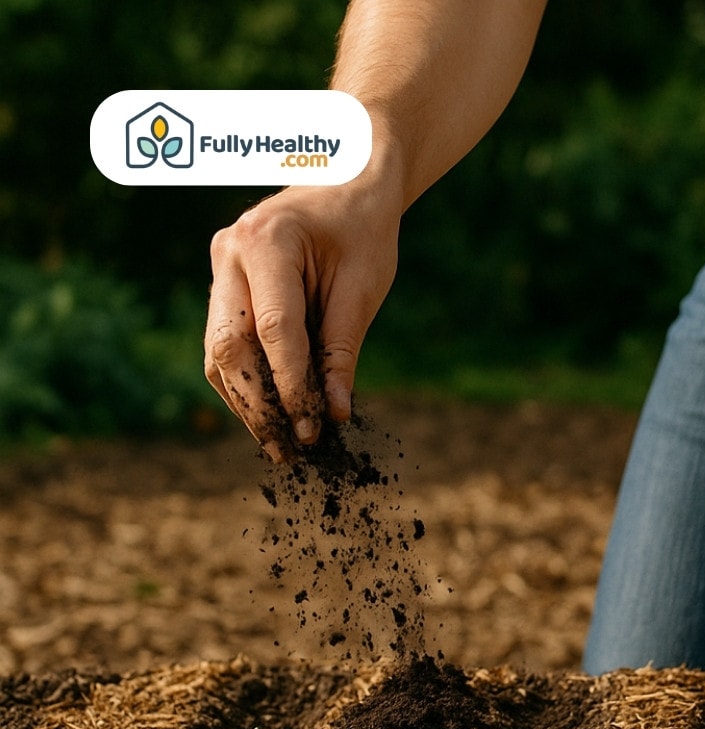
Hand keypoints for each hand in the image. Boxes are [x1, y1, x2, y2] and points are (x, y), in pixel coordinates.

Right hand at [204, 179, 400, 461]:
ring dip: (247, 401)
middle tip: (288, 451)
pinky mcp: (223, 284)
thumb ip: (342, 348)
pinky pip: (225, 342)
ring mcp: (219, 267)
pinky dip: (246, 381)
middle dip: (259, 404)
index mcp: (266, 241)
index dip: (290, 385)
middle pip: (231, 345)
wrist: (346, 180)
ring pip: (219, 351)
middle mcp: (229, 252)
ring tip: (278, 445)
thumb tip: (331, 411)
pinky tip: (271, 415)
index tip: (310, 430)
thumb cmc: (364, 228)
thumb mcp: (364, 285)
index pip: (273, 329)